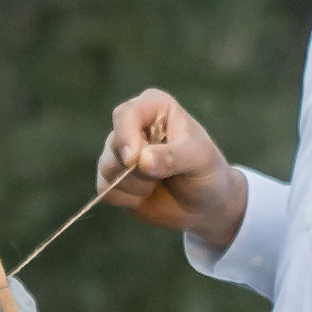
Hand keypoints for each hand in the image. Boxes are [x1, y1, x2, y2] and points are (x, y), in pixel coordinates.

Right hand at [97, 87, 247, 253]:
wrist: (204, 204)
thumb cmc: (206, 172)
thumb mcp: (199, 160)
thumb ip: (172, 157)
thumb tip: (141, 160)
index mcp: (154, 107)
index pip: (127, 114)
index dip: (126, 136)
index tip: (134, 159)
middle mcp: (132, 125)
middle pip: (114, 144)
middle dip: (137, 169)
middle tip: (162, 176)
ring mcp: (119, 152)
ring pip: (107, 168)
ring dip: (135, 185)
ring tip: (158, 184)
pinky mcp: (112, 177)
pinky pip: (105, 189)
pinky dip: (126, 199)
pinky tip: (145, 196)